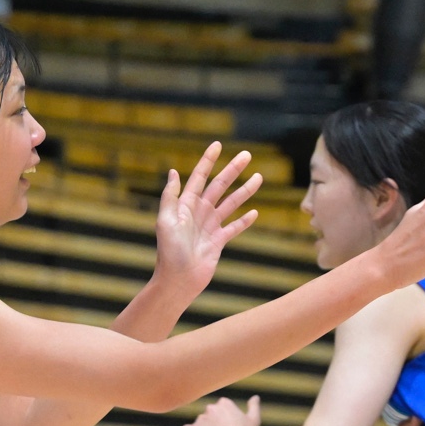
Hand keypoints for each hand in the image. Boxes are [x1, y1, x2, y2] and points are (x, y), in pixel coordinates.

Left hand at [153, 141, 262, 298]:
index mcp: (185, 205)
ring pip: (230, 204)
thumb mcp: (165, 221)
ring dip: (244, 191)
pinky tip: (255, 212)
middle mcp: (198, 213)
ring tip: (259, 178)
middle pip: (219, 186)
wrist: (179, 280)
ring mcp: (209, 227)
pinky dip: (244, 220)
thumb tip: (173, 172)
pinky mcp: (218, 242)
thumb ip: (170, 197)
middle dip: (232, 170)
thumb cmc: (169, 252)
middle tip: (246, 155)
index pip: (198, 178)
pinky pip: (234, 227)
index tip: (217, 145)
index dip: (207, 161)